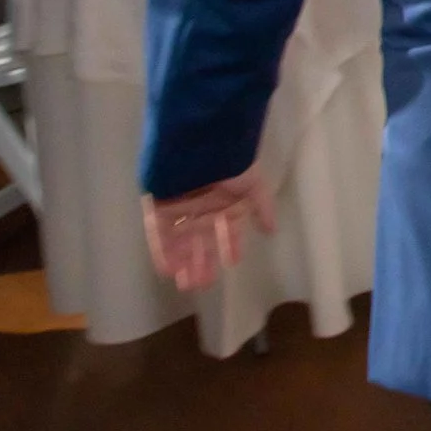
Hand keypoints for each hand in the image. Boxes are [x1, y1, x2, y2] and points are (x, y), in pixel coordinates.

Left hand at [143, 167, 276, 292]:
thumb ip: (262, 208)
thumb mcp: (254, 186)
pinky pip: (159, 233)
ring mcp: (179, 208)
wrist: (201, 144)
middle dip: (202, 262)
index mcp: (225, 201)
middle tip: (202, 285)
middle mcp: (202, 207)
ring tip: (187, 285)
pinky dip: (163, 251)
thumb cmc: (232, 164)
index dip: (229, 246)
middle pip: (202, 240)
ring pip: (181, 241)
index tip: (232, 262)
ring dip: (184, 263)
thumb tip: (272, 230)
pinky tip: (168, 270)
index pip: (227, 229)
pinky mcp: (158, 207)